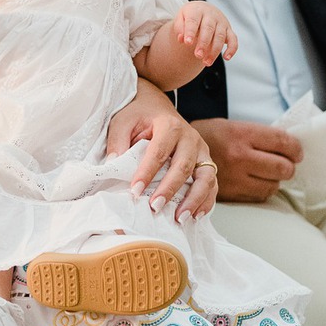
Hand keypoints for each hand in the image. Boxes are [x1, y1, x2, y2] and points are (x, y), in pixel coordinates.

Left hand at [105, 84, 216, 220]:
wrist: (156, 106)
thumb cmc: (140, 115)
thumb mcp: (123, 121)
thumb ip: (117, 141)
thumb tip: (114, 165)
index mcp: (169, 125)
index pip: (158, 152)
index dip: (147, 173)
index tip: (134, 191)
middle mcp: (190, 138)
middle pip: (183, 166)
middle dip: (170, 189)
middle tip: (155, 207)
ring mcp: (201, 151)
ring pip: (205, 177)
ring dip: (194, 200)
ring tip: (179, 218)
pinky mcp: (206, 162)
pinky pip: (212, 183)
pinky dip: (206, 201)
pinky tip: (195, 216)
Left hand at [173, 1, 237, 65]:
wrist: (203, 9)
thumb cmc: (190, 16)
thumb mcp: (181, 18)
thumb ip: (179, 27)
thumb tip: (181, 39)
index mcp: (197, 10)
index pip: (194, 21)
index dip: (190, 32)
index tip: (187, 43)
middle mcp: (211, 15)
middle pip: (208, 29)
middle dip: (203, 43)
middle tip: (198, 55)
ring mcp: (221, 22)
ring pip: (220, 36)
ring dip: (214, 50)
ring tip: (206, 62)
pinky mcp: (229, 30)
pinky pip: (233, 39)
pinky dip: (232, 49)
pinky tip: (226, 58)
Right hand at [193, 118, 300, 202]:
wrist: (178, 152)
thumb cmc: (209, 136)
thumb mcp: (233, 126)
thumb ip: (259, 136)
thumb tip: (289, 147)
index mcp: (242, 134)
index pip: (282, 142)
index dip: (296, 148)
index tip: (297, 152)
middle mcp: (240, 156)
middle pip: (283, 167)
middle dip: (289, 167)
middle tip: (286, 164)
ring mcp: (235, 177)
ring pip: (273, 185)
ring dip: (275, 180)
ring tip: (268, 173)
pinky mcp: (230, 193)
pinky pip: (259, 196)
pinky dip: (263, 190)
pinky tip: (257, 182)